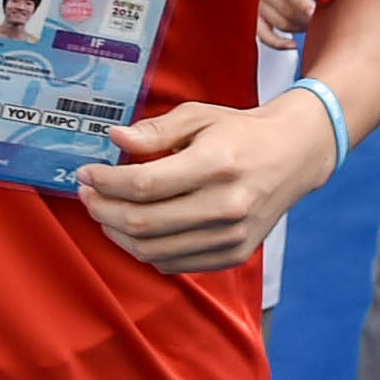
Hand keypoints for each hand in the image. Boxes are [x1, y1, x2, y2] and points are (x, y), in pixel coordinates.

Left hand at [75, 91, 336, 272]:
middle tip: (87, 193)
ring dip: (117, 233)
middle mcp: (226, 206)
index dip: (106, 182)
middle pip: (143, 222)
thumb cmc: (241, 132)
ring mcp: (230, 237)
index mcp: (217, 164)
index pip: (145, 184)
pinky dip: (145, 249)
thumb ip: (155, 130)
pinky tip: (133, 228)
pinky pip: (172, 263)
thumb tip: (114, 139)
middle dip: (103, 209)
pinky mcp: (232, 255)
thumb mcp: (199, 116)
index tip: (86, 173)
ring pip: (153, 249)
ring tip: (104, 211)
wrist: (293, 157)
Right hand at [255, 0, 312, 50]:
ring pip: (279, 24)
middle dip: (307, 20)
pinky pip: (263, 34)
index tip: (316, 13)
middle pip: (286, 12)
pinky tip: (292, 45)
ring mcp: (258, 1)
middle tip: (325, 21)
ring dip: (299, 28)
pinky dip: (277, 43)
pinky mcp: (256, 14)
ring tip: (315, 25)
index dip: (305, 5)